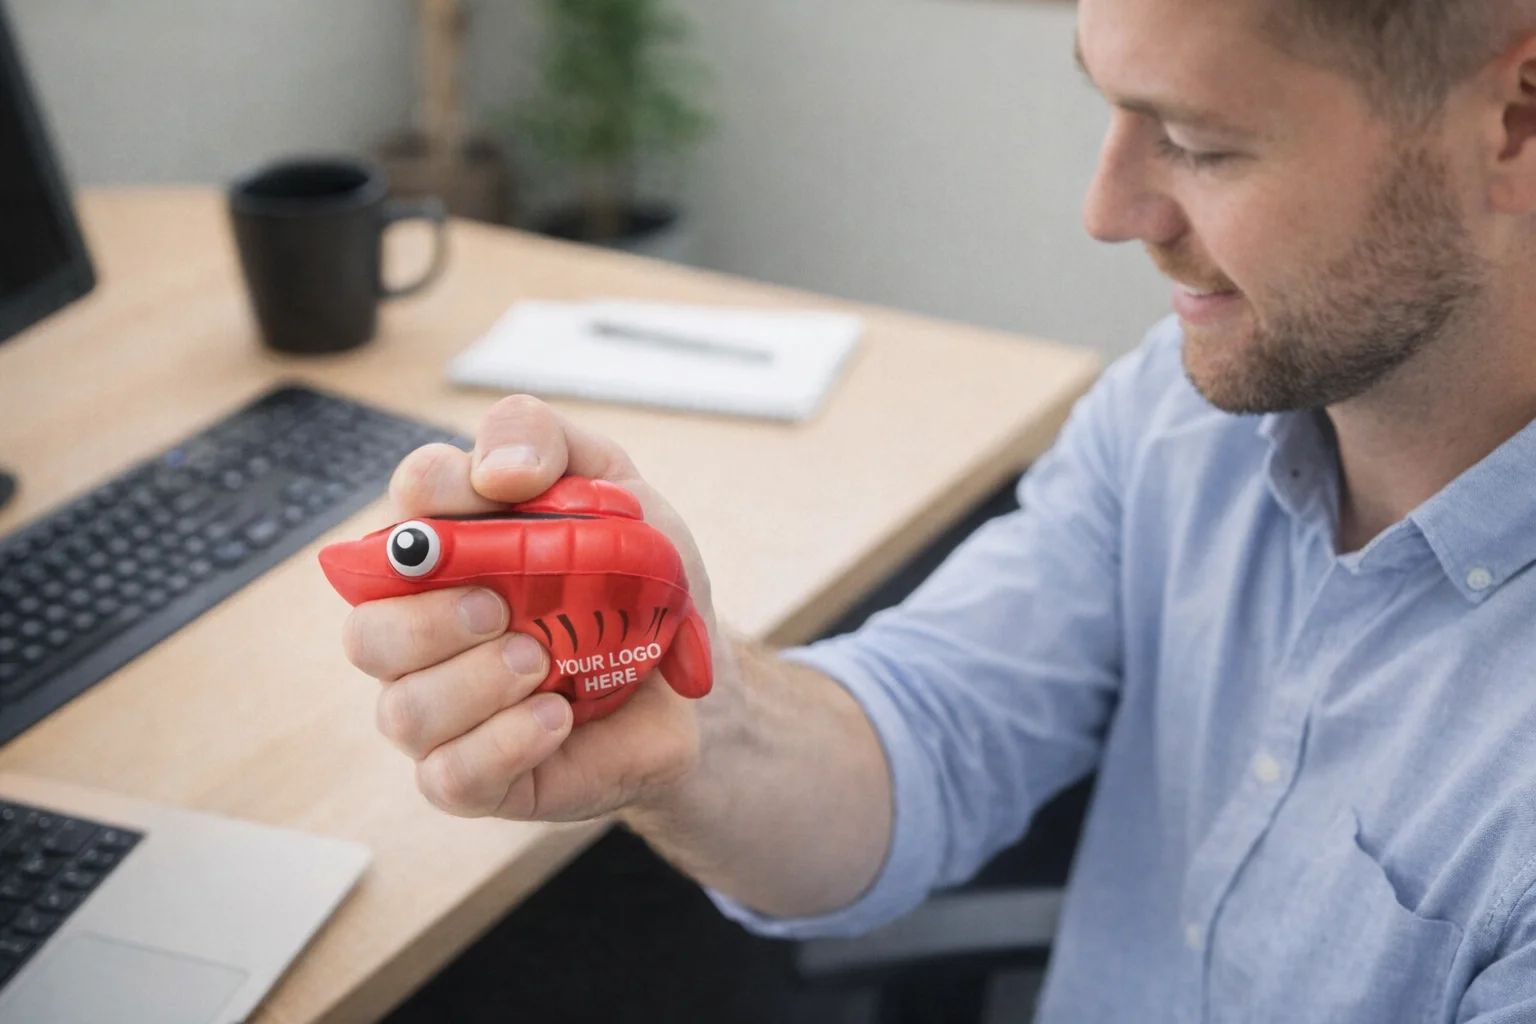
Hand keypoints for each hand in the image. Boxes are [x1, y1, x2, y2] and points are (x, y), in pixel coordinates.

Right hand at [341, 395, 722, 821]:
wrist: (695, 686)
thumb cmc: (640, 588)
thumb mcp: (617, 490)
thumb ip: (547, 441)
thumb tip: (496, 470)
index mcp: (448, 557)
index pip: (398, 515)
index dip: (427, 494)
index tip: (492, 491)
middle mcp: (427, 637)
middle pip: (365, 633)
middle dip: (429, 620)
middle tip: (502, 609)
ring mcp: (446, 712)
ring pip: (402, 710)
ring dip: (473, 685)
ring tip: (542, 664)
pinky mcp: (477, 777)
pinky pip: (449, 775)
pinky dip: (502, 742)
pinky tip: (555, 717)